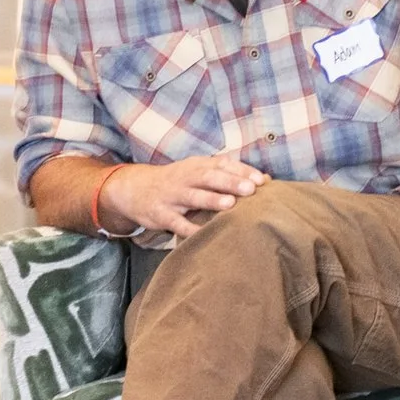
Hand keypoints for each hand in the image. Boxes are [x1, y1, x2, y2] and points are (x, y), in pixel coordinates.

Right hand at [102, 156, 267, 239]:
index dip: (242, 171)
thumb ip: (227, 174)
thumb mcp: (197, 171)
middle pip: (209, 177)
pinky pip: (177, 223)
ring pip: (193, 197)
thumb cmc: (177, 182)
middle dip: (230, 182)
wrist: (135, 189)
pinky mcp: (161, 215)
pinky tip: (204, 235)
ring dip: (211, 200)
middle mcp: (185, 178)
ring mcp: (172, 196)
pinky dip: (190, 229)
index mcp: (197, 165)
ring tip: (229, 204)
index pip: (221, 164)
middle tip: (250, 189)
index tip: (262, 180)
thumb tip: (264, 180)